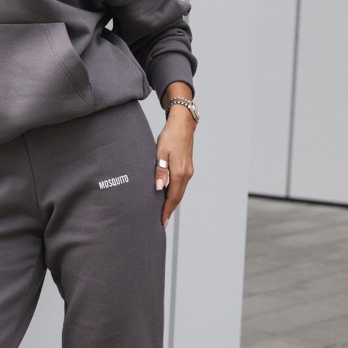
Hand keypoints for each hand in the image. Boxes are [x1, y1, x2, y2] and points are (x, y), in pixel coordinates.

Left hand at [155, 111, 194, 228]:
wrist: (182, 124)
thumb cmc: (170, 136)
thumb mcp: (160, 152)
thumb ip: (160, 171)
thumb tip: (159, 188)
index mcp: (179, 172)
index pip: (172, 197)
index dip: (166, 211)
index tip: (162, 222)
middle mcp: (186, 174)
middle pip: (177, 197)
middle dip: (169, 210)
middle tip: (161, 223)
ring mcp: (188, 172)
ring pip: (180, 192)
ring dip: (172, 203)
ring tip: (164, 213)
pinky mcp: (187, 168)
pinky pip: (180, 186)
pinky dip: (175, 194)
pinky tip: (168, 197)